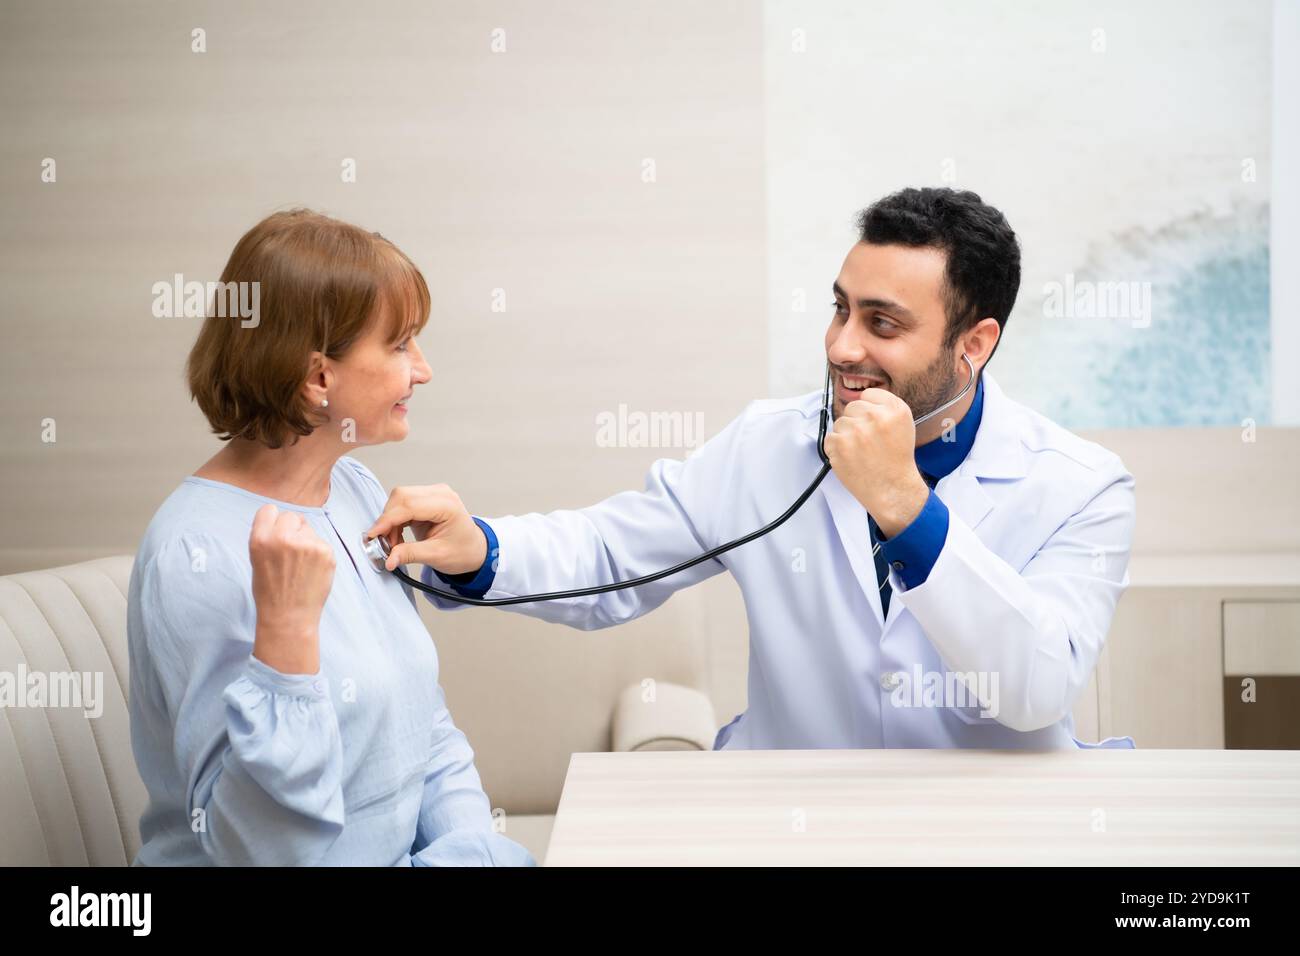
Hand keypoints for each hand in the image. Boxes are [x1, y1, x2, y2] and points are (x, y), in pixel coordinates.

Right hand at [249, 504, 334, 673]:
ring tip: (301, 565)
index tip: (276, 533)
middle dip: (292, 530)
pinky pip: (322, 542)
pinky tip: (311, 570)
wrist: (289, 617)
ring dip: (306, 541)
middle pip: (291, 516)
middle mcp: (283, 538)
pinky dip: (319, 553)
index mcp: (260, 539)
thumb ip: (269, 537)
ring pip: (309, 529)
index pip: (269, 510)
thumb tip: (284, 519)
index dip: (273, 522)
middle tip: (291, 553)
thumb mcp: (257, 559)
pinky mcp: (326, 552)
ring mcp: (307, 544)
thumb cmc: (271, 590)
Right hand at [365, 484, 487, 574]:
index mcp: (447, 505)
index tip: (373, 535)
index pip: (409, 505)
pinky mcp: (425, 499)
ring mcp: (433, 494)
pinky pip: (402, 505)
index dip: (387, 520)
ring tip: (394, 544)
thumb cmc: (463, 551)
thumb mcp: (437, 556)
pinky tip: (398, 537)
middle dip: (387, 520)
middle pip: (401, 497)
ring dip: (390, 521)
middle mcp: (440, 494)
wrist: (474, 550)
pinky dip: (395, 521)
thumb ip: (411, 554)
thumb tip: (389, 559)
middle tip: (384, 544)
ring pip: (399, 499)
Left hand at [821, 388, 928, 536]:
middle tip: (868, 441)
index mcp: (894, 409)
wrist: (892, 489)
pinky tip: (852, 458)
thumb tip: (858, 397)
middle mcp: (875, 416)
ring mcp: (855, 430)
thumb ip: (883, 407)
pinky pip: (830, 438)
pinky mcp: (839, 444)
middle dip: (856, 422)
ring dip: (846, 436)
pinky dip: (837, 449)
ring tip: (861, 452)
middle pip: (852, 407)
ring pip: (840, 422)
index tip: (873, 423)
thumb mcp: (903, 425)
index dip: (869, 410)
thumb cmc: (896, 459)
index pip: (868, 394)